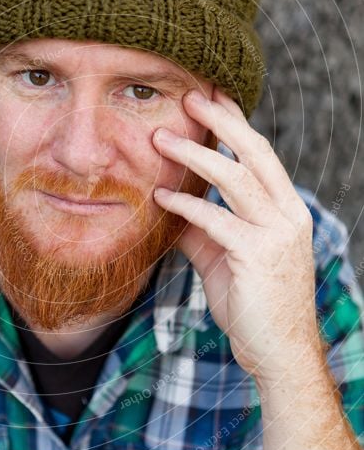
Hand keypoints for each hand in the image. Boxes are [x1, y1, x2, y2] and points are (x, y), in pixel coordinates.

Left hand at [152, 87, 321, 382]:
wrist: (277, 353)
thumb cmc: (252, 304)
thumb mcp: (223, 259)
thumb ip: (200, 230)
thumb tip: (169, 207)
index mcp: (286, 210)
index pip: (261, 155)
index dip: (236, 123)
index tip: (211, 95)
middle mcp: (288, 214)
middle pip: (255, 153)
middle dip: (222, 120)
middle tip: (189, 96)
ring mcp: (277, 234)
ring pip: (235, 178)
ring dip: (195, 154)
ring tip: (161, 137)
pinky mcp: (258, 256)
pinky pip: (216, 220)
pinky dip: (186, 205)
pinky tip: (160, 197)